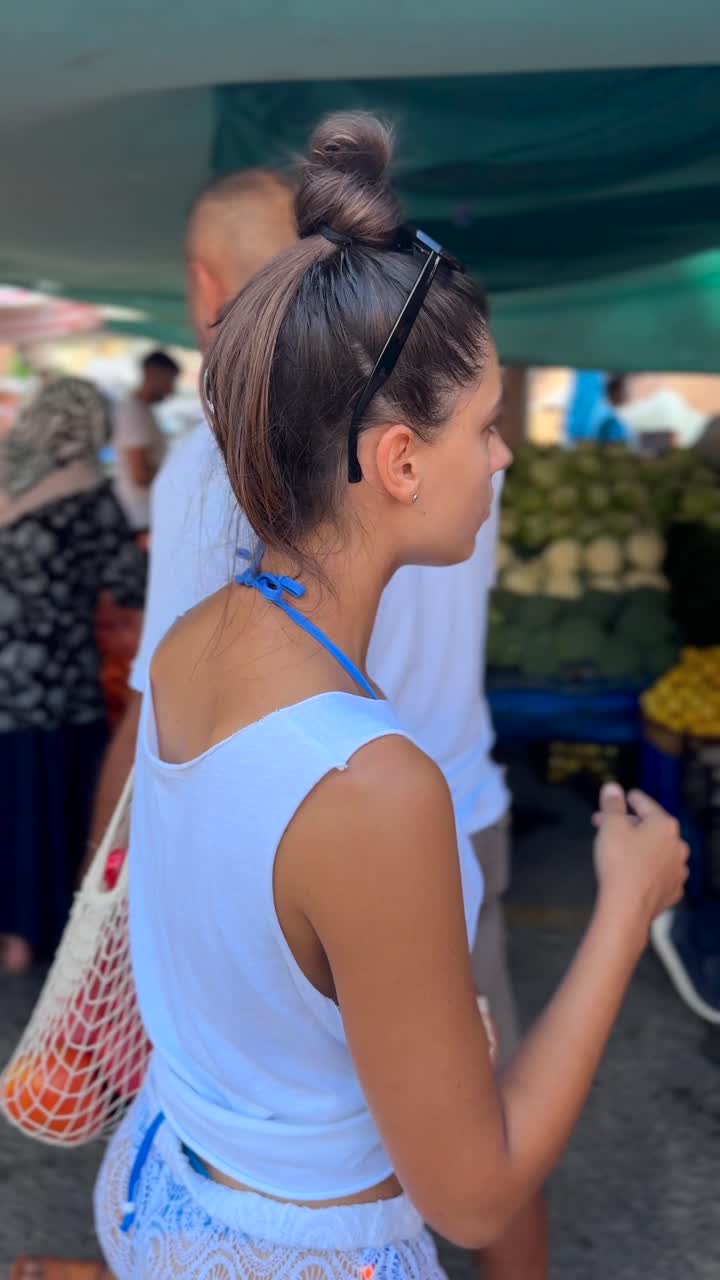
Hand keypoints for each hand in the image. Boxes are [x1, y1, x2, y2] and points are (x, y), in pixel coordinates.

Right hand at [593, 783, 688, 926]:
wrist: (627, 906)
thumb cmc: (619, 863)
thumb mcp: (610, 825)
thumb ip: (612, 804)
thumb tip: (612, 788)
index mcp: (665, 825)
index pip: (646, 804)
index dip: (631, 799)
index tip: (626, 796)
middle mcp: (677, 845)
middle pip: (650, 828)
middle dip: (627, 825)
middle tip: (605, 825)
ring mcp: (677, 869)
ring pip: (656, 851)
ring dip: (639, 847)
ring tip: (619, 849)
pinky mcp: (672, 890)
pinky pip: (659, 872)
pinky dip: (647, 868)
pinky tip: (633, 870)